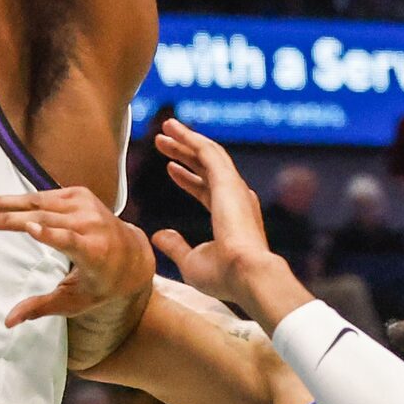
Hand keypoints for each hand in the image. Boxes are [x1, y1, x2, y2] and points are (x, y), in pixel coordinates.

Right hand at [0, 188, 155, 328]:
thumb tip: (7, 322)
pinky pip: (43, 195)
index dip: (50, 234)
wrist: (131, 254)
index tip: (28, 227)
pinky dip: (18, 199)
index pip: (70, 240)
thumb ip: (40, 308)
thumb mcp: (75, 301)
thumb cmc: (101, 284)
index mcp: (94, 252)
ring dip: (4, 201)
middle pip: (45, 217)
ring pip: (39, 201)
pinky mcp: (78, 193)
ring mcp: (85, 205)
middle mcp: (91, 224)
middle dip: (8, 215)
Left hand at [150, 117, 273, 309]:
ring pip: (208, 154)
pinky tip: (176, 130)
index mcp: (230, 216)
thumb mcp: (191, 262)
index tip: (170, 168)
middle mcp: (235, 198)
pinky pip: (208, 152)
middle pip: (206, 167)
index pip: (206, 190)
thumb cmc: (223, 277)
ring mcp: (233, 188)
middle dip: (184, 153)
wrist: (245, 275)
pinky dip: (192, 139)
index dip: (187, 178)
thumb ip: (176, 245)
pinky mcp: (228, 181)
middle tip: (161, 140)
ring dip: (187, 139)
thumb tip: (158, 235)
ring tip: (166, 127)